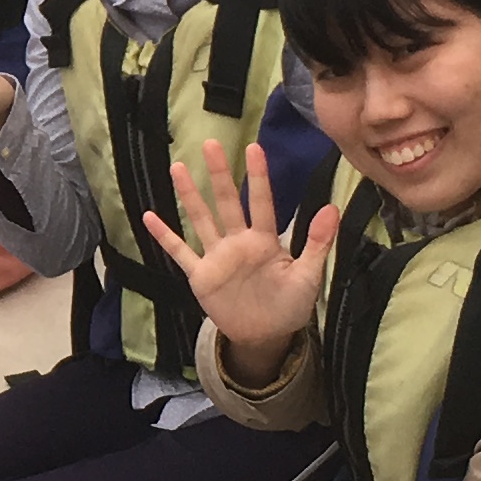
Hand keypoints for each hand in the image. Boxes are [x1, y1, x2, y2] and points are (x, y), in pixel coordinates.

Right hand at [140, 139, 333, 383]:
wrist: (265, 336)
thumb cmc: (289, 304)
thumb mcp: (308, 276)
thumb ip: (318, 243)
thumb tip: (332, 209)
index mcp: (265, 240)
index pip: (262, 203)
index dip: (259, 177)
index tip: (255, 148)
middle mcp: (238, 241)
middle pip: (228, 202)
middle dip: (219, 174)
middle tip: (211, 144)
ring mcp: (217, 256)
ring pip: (202, 219)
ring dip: (190, 195)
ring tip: (178, 168)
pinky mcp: (200, 275)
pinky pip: (180, 252)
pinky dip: (164, 236)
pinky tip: (149, 216)